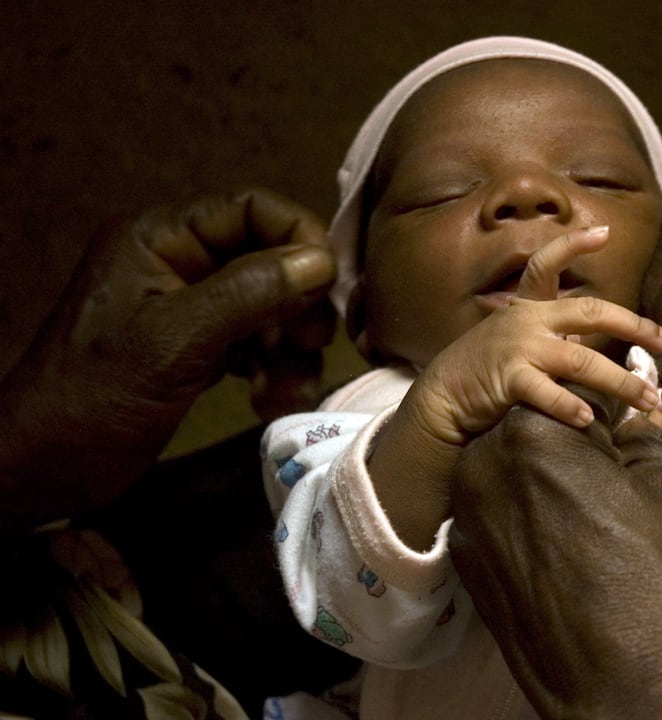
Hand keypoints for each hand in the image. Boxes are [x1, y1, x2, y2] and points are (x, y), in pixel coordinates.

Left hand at [0, 189, 334, 532]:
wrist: (44, 470)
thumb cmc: (93, 398)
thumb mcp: (174, 342)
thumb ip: (247, 295)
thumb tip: (321, 262)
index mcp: (158, 239)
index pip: (249, 209)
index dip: (297, 239)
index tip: (328, 287)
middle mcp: (177, 263)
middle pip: (269, 260)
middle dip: (297, 306)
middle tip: (312, 346)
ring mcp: (189, 307)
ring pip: (270, 307)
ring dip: (290, 349)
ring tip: (284, 392)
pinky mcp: (199, 348)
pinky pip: (257, 343)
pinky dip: (273, 371)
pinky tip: (269, 402)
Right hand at [367, 227, 661, 548]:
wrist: (442, 397)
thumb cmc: (485, 371)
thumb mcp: (517, 339)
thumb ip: (554, 335)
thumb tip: (600, 342)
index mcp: (528, 308)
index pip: (547, 263)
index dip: (574, 244)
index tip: (604, 232)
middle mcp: (526, 321)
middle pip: (589, 312)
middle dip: (634, 325)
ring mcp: (519, 349)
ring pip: (581, 359)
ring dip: (619, 381)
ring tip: (647, 399)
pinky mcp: (508, 380)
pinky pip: (547, 392)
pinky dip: (570, 406)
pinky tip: (590, 419)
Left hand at [449, 391, 661, 717]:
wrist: (623, 688)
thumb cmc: (656, 584)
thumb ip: (645, 434)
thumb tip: (641, 407)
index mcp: (532, 432)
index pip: (568, 390)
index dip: (606, 408)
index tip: (627, 428)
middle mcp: (482, 468)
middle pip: (531, 429)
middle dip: (570, 445)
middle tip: (614, 480)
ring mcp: (467, 519)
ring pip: (511, 475)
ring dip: (546, 482)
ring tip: (594, 523)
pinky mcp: (466, 563)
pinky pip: (499, 518)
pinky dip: (528, 523)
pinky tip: (568, 555)